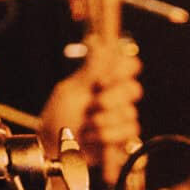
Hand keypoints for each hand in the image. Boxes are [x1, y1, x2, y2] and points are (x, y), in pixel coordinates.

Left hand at [41, 46, 142, 171]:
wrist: (55, 146)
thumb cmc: (58, 116)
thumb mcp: (70, 91)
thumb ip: (89, 71)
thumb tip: (99, 43)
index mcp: (104, 81)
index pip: (129, 65)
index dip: (122, 70)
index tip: (103, 80)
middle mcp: (117, 97)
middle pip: (133, 89)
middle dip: (109, 99)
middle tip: (92, 105)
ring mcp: (122, 117)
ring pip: (129, 113)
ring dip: (102, 121)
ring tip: (86, 125)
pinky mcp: (125, 137)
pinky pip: (127, 132)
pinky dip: (105, 136)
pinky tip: (91, 137)